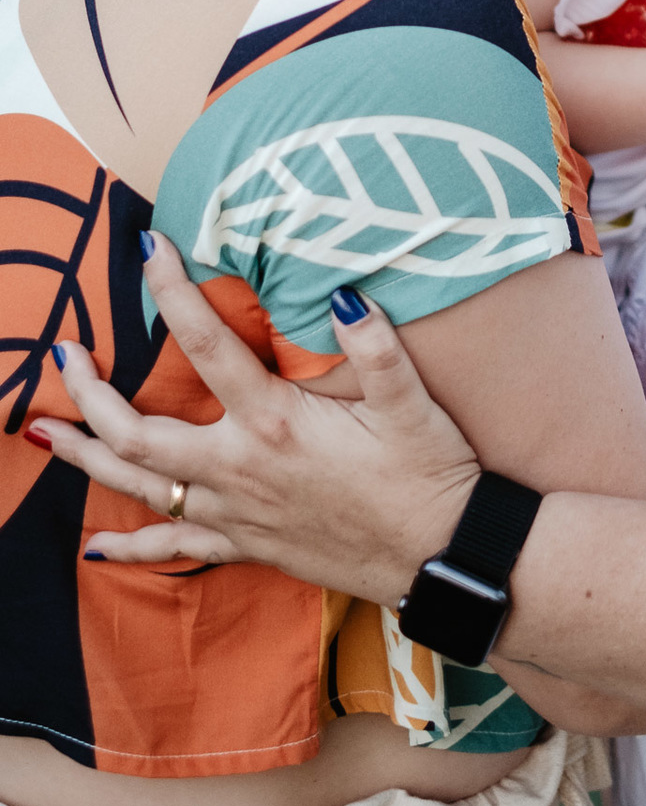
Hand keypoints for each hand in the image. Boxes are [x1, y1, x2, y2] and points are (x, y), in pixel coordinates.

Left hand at [31, 234, 478, 602]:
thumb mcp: (411, 401)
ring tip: (44, 433)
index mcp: (275, 424)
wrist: (440, 559)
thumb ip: (375, 345)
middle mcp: (241, 469)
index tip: (150, 246)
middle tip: (63, 354)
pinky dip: (132, 548)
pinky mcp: (248, 546)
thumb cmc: (428, 475)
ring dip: (85, 460)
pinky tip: (98, 549)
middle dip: (90, 392)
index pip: (207, 346)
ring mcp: (237, 513)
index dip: (174, 292)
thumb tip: (343, 292)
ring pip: (139, 489)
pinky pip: (176, 548)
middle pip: (137, 431)